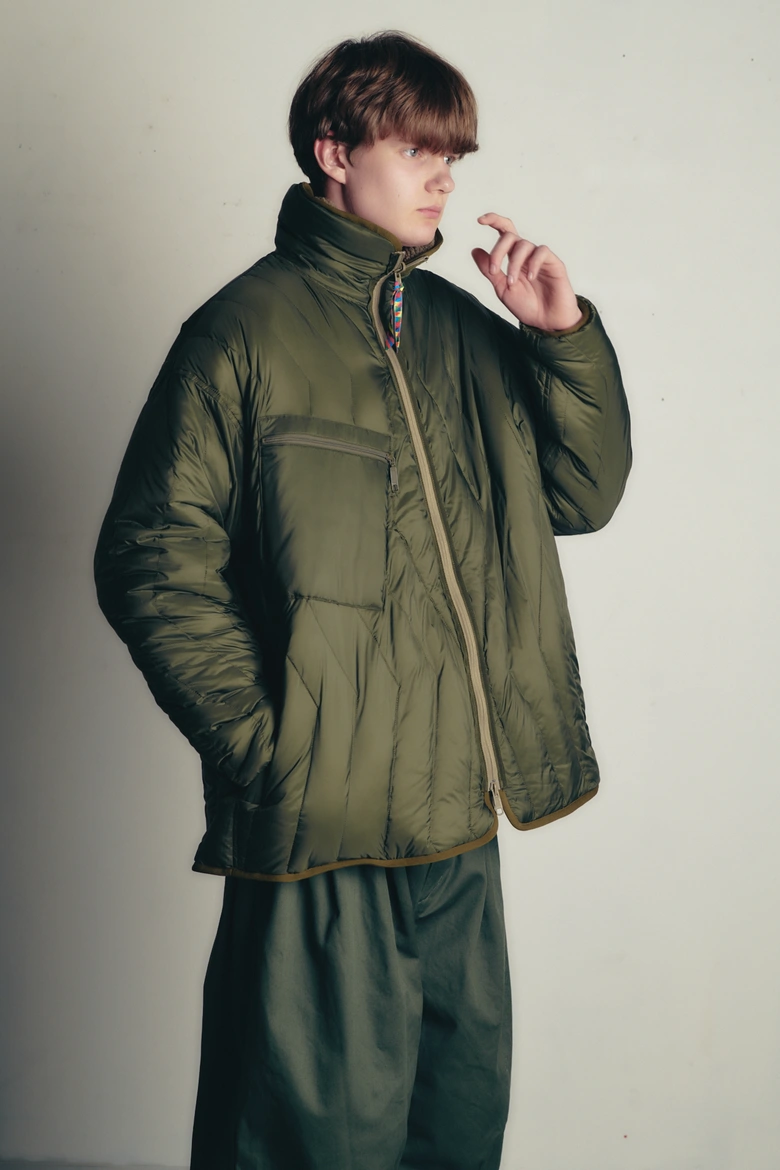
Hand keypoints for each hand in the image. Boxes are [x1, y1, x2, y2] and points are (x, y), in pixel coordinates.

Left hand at [472, 213, 581, 330]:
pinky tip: (530, 277)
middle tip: (494, 270)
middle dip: (498, 250)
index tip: (479, 221)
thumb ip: (489, 270)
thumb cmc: (527, 306)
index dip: (493, 221)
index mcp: (513, 258)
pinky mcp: (554, 263)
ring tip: (513, 283)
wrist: (547, 322)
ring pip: (523, 245)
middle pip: (510, 236)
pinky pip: (541, 252)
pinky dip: (533, 263)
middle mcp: (526, 254)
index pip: (504, 232)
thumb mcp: (502, 289)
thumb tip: (474, 250)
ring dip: (514, 264)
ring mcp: (540, 257)